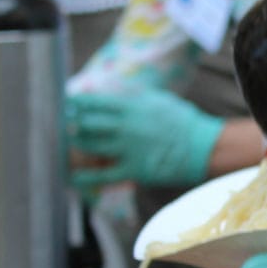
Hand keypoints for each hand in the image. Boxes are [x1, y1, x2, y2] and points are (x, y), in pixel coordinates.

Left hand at [64, 89, 223, 192]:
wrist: (203, 147)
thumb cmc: (183, 121)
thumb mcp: (159, 99)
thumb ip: (135, 95)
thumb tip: (115, 90)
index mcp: (132, 107)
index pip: (95, 102)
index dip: (77, 103)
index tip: (66, 103)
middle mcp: (126, 127)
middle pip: (88, 124)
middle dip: (72, 123)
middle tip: (64, 124)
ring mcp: (128, 149)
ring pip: (91, 146)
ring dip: (77, 145)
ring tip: (70, 142)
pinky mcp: (134, 170)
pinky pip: (103, 175)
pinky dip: (86, 177)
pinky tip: (73, 177)